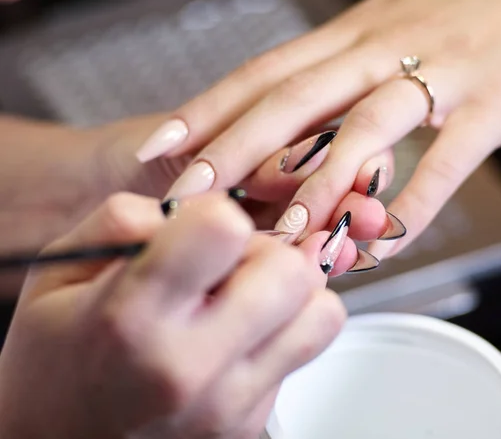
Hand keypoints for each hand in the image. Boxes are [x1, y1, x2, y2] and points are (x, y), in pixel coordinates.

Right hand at [0, 192, 350, 438]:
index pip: (224, 232)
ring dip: (292, 292)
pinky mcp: (251, 425)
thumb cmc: (57, 360)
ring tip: (247, 298)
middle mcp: (189, 367)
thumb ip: (127, 219)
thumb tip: (200, 206)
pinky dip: (282, 331)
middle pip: (292, 272)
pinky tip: (238, 336)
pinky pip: (303, 352)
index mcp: (132, 317)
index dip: (221, 216)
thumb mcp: (61, 273)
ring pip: (321, 314)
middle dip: (269, 252)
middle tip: (231, 266)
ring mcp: (228, 405)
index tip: (206, 229)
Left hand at [135, 0, 500, 256]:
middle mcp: (379, 53)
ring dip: (318, 185)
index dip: (209, 110)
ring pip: (363, 131)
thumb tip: (297, 125)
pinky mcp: (488, 105)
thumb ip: (342, 72)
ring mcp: (435, 77)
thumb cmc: (463, 6)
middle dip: (236, 151)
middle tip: (191, 198)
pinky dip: (412, 206)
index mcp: (350, 36)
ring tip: (281, 237)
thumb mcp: (388, 26)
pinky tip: (382, 244)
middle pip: (294, 101)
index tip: (164, 149)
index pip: (265, 74)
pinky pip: (445, 162)